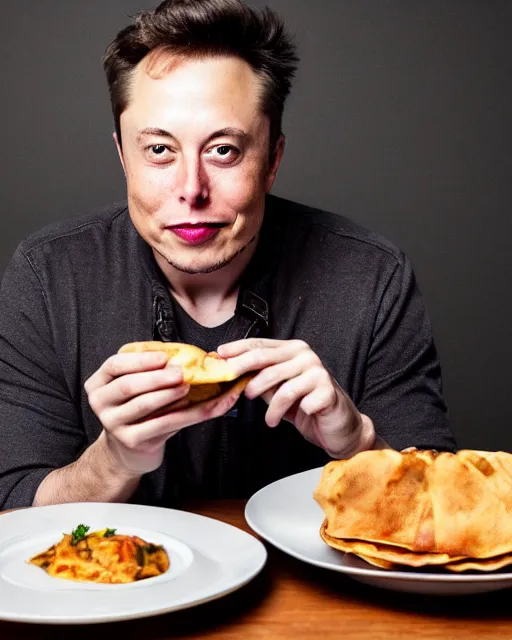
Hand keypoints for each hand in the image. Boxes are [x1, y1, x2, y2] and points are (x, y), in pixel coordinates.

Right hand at [84, 351, 242, 474]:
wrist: (128, 448)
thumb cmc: (136, 409)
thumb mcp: (135, 386)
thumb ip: (150, 370)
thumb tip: (184, 354)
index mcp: (99, 383)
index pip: (115, 365)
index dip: (141, 359)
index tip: (164, 356)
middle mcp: (101, 403)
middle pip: (128, 385)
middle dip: (157, 377)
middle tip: (180, 372)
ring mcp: (114, 424)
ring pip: (144, 405)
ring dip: (169, 394)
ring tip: (187, 387)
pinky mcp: (132, 440)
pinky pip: (163, 424)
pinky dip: (185, 414)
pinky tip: (201, 407)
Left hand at [217, 339, 375, 457]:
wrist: (338, 426)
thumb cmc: (305, 405)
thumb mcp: (277, 389)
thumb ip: (259, 378)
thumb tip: (230, 371)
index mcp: (292, 350)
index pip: (260, 344)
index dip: (237, 349)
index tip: (219, 354)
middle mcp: (305, 356)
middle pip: (266, 359)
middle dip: (244, 372)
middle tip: (237, 389)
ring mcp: (318, 372)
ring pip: (282, 386)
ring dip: (272, 408)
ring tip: (269, 419)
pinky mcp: (327, 391)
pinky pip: (301, 402)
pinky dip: (293, 414)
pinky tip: (295, 417)